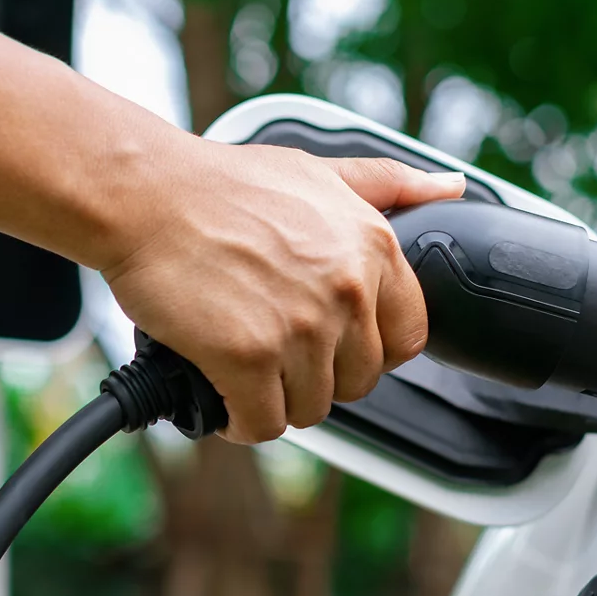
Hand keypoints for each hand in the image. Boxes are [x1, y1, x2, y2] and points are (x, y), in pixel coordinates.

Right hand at [101, 139, 464, 443]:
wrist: (146, 194)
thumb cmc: (221, 185)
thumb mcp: (318, 171)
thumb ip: (388, 184)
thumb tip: (450, 188)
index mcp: (373, 247)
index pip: (408, 337)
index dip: (369, 350)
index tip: (335, 346)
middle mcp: (347, 290)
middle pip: (357, 381)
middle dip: (317, 375)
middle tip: (275, 353)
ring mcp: (300, 327)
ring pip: (311, 408)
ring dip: (275, 399)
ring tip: (243, 369)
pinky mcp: (249, 358)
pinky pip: (263, 424)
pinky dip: (240, 421)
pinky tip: (221, 394)